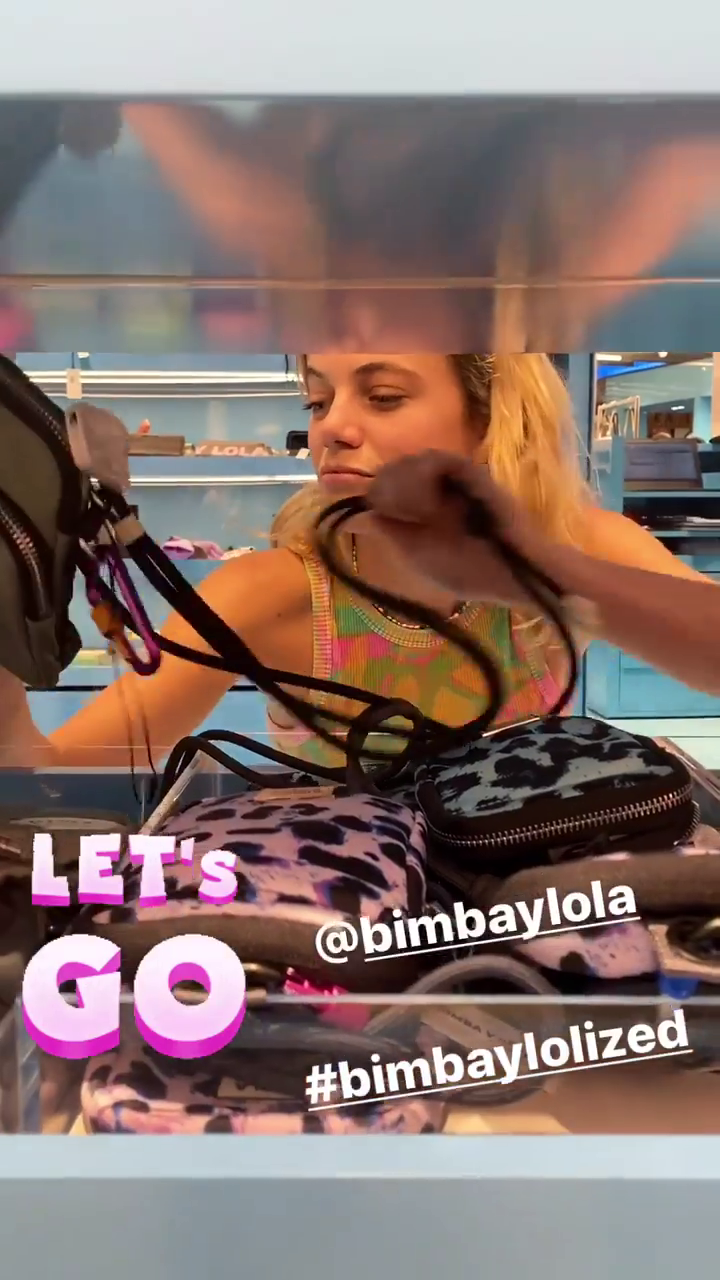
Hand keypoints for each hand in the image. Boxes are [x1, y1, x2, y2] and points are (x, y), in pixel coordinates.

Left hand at [359, 451, 559, 603]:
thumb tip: (358, 514)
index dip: (374, 491)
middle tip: (392, 511)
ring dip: (403, 484)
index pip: (387, 484)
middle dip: (385, 487)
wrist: (513, 576)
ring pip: (413, 461)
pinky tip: (425, 503)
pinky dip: (425, 477)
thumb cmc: (469, 571)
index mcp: (422, 508)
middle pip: (395, 469)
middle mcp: (436, 489)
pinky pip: (439, 460)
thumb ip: (387, 530)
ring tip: (413, 512)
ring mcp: (455, 479)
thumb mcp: (415, 554)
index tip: (367, 506)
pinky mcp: (472, 473)